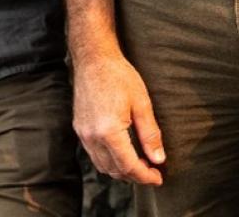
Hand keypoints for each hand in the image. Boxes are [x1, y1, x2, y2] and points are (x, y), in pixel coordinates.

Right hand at [72, 48, 165, 185]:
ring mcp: (83, 134)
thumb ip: (150, 134)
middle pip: (115, 170)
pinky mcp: (79, 129)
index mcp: (109, 131)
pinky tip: (122, 154)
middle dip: (135, 176)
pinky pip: (94, 155)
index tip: (159, 178)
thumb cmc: (119, 76)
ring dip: (121, 171)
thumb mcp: (141, 103)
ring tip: (140, 166)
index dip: (145, 176)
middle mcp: (92, 137)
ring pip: (103, 166)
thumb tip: (158, 159)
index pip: (129, 166)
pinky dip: (109, 161)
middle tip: (153, 172)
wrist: (93, 59)